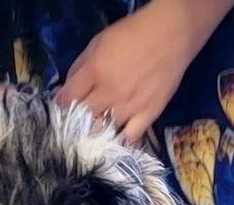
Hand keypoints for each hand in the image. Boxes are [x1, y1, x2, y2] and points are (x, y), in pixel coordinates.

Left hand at [56, 0, 233, 143]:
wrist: (171, 35)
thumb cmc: (133, 34)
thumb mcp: (98, 42)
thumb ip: (80, 66)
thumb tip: (68, 87)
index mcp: (94, 71)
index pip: (67, 98)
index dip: (62, 104)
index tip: (63, 106)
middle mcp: (109, 93)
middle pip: (83, 118)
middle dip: (77, 120)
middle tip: (79, 120)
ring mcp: (129, 107)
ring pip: (103, 131)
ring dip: (96, 133)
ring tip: (95, 131)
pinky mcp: (147, 116)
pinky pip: (130, 138)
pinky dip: (121, 142)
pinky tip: (116, 141)